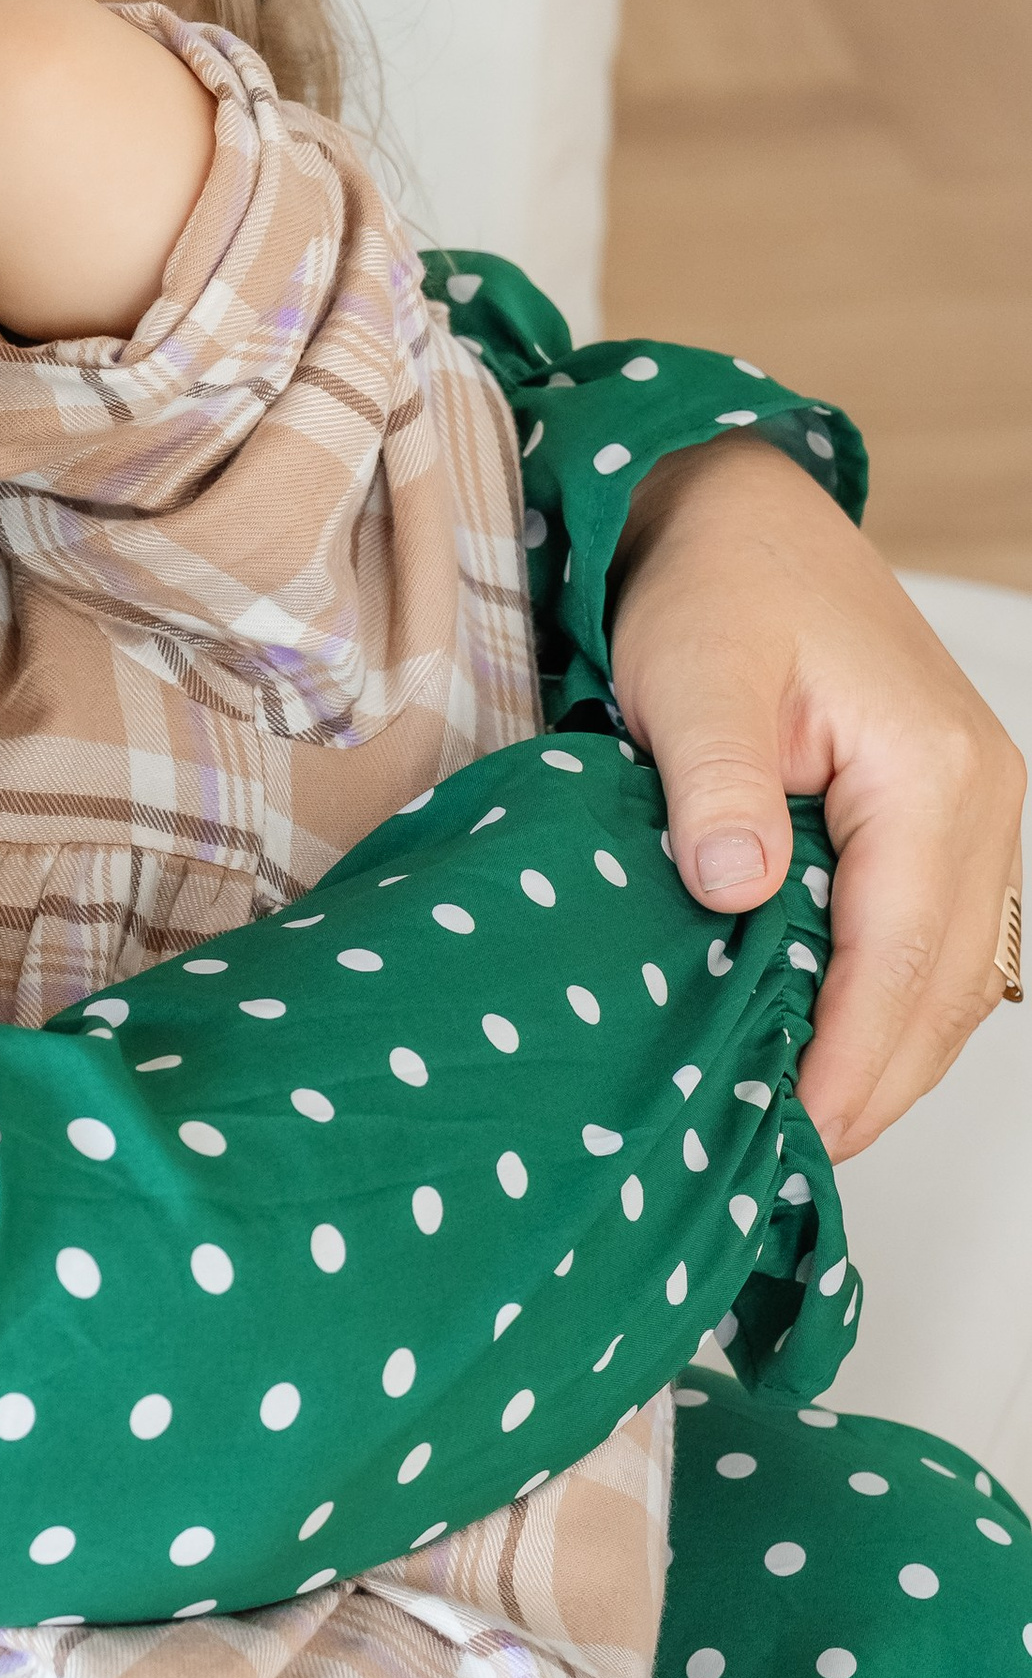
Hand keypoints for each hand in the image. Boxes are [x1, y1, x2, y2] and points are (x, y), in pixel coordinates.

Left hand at [609, 435, 1024, 1157]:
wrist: (741, 519)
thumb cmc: (716, 588)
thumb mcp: (694, 675)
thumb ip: (716, 785)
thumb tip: (736, 892)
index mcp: (932, 773)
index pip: (904, 955)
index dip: (854, 1058)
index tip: (799, 1130)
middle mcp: (983, 799)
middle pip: (948, 986)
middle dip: (878, 1081)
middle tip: (792, 1158)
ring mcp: (976, 813)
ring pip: (954, 975)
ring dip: (890, 1053)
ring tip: (805, 1126)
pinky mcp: (943, 822)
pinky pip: (937, 940)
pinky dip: (892, 1004)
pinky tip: (826, 1046)